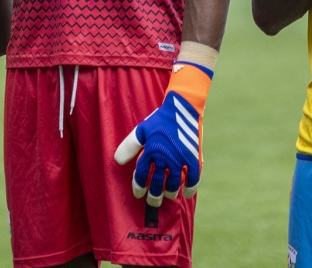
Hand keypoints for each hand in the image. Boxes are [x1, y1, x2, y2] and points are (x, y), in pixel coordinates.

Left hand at [114, 89, 203, 206]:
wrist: (182, 108)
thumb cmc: (160, 119)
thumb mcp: (141, 129)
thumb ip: (129, 145)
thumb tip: (117, 160)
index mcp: (151, 151)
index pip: (142, 175)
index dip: (139, 186)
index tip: (138, 193)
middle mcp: (165, 158)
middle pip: (158, 183)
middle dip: (154, 196)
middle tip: (152, 202)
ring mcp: (180, 159)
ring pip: (174, 183)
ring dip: (169, 192)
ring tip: (167, 196)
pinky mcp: (193, 157)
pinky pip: (194, 177)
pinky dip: (191, 187)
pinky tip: (187, 194)